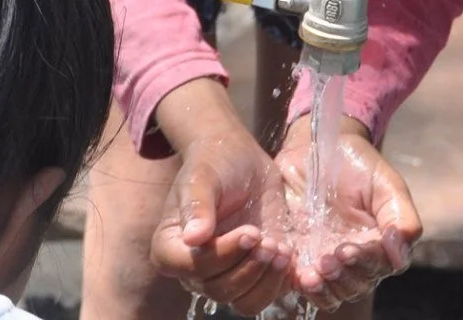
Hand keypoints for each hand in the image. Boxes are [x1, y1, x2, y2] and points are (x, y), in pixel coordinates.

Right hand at [148, 81, 293, 315]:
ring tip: (282, 249)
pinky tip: (290, 255)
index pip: (192, 268)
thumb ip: (197, 205)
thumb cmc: (213, 164)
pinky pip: (267, 296)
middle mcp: (195, 269)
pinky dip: (281, 282)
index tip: (249, 231)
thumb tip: (192, 238)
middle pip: (219, 289)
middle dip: (249, 267)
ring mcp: (226, 274)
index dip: (222, 256)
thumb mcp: (202, 177)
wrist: (240, 160)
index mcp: (172, 247)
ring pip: (244, 302)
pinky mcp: (255, 275)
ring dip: (266, 280)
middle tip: (269, 240)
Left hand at [274, 116, 419, 309]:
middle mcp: (356, 257)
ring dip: (325, 288)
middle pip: (356, 285)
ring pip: (333, 292)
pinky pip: (304, 284)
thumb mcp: (386, 183)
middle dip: (343, 277)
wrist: (316, 146)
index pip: (379, 267)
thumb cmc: (357, 163)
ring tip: (312, 273)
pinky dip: (302, 285)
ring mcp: (327, 258)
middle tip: (327, 260)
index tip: (348, 249)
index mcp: (380, 243)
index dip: (365, 264)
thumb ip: (401, 217)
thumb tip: (400, 255)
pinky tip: (298, 274)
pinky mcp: (300, 255)